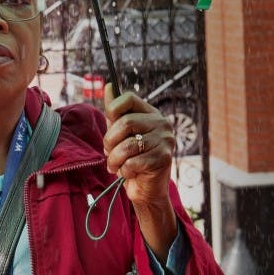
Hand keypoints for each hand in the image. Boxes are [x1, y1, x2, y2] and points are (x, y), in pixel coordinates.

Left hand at [102, 85, 174, 204]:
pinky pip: (133, 162)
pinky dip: (124, 171)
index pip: (129, 98)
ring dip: (114, 159)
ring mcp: (165, 140)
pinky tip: (129, 173)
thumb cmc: (132, 158)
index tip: (109, 124)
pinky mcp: (164, 159)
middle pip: (125, 123)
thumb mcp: (120, 134)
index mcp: (150, 113)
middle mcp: (162, 123)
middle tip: (109, 153)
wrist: (146, 188)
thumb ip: (115, 112)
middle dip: (109, 141)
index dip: (112, 110)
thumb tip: (108, 86)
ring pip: (127, 145)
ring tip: (115, 165)